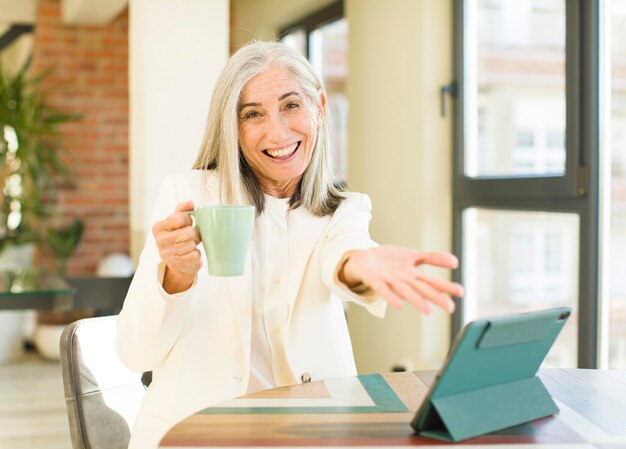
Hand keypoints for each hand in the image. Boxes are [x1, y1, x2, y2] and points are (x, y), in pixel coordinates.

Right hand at [152, 201, 201, 293]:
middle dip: (195, 234)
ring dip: (195, 245)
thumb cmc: (180, 238)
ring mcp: (166, 254)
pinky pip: (194, 255)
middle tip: (192, 237)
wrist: (179, 261)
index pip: (181, 218)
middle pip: (189, 232)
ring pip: (192, 244)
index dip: (189, 221)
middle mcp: (159, 241)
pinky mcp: (175, 265)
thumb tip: (190, 202)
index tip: (187, 224)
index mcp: (158, 227)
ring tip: (190, 246)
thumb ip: (183, 210)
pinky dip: (196, 255)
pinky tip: (190, 255)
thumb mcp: (179, 222)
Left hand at [340, 246, 464, 313]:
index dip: (446, 286)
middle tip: (451, 307)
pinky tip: (398, 304)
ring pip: (404, 291)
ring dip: (416, 301)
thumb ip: (432, 258)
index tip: (462, 292)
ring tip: (428, 310)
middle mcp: (403, 281)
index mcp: (412, 275)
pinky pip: (382, 288)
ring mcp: (388, 281)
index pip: (432, 281)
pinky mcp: (374, 280)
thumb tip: (455, 261)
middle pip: (421, 289)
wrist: (362, 259)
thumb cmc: (388, 261)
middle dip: (436, 297)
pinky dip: (390, 296)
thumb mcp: (412, 255)